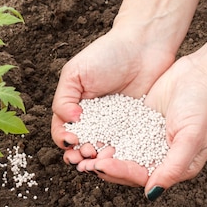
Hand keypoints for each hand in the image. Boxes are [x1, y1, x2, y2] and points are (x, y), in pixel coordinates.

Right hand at [51, 26, 175, 165]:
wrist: (145, 45)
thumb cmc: (107, 54)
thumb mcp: (76, 73)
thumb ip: (64, 98)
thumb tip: (69, 122)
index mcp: (73, 107)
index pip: (62, 130)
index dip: (64, 139)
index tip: (72, 140)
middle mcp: (92, 119)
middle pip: (80, 146)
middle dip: (79, 155)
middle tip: (86, 155)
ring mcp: (114, 125)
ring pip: (102, 150)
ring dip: (98, 159)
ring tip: (100, 161)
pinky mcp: (136, 127)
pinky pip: (126, 145)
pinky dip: (121, 155)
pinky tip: (120, 157)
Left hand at [75, 55, 206, 199]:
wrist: (201, 74)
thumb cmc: (203, 106)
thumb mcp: (191, 137)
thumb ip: (174, 166)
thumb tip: (151, 193)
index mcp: (173, 166)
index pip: (140, 176)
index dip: (118, 172)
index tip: (99, 165)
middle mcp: (158, 156)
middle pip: (125, 168)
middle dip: (103, 166)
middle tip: (80, 162)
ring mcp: (146, 139)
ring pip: (118, 152)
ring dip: (99, 153)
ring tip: (79, 151)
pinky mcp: (137, 123)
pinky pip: (117, 133)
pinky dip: (102, 135)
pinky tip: (87, 133)